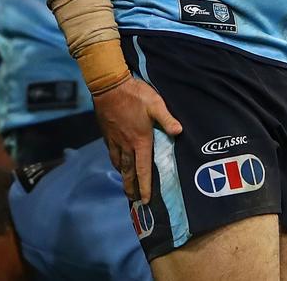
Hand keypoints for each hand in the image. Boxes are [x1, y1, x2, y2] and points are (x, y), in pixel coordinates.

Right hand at [95, 77, 181, 203]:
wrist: (109, 86)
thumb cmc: (135, 95)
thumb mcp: (155, 104)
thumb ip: (167, 119)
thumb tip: (179, 131)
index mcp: (140, 141)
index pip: (143, 169)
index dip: (145, 186)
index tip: (145, 200)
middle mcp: (126, 145)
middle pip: (128, 171)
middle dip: (131, 187)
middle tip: (133, 199)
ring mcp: (115, 140)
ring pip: (119, 163)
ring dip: (123, 176)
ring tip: (126, 184)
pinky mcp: (107, 134)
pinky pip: (111, 153)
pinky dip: (115, 162)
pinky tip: (117, 162)